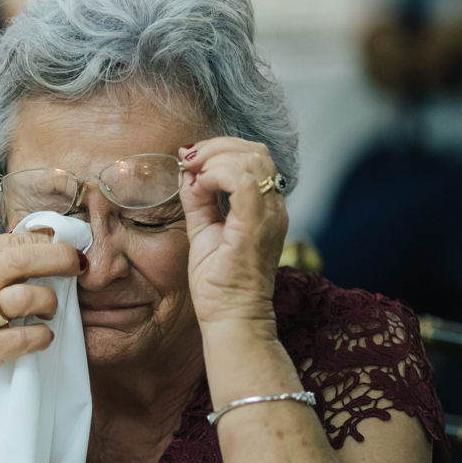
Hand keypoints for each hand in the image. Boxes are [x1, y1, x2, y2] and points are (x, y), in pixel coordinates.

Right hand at [0, 229, 84, 401]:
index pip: (12, 241)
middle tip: (76, 266)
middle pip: (23, 258)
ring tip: (49, 310)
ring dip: (49, 301)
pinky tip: (42, 337)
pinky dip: (41, 336)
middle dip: (58, 258)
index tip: (63, 248)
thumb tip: (19, 249)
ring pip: (26, 296)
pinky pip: (25, 338)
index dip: (45, 241)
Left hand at [177, 137, 287, 328]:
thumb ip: (199, 202)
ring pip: (252, 159)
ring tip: (192, 171)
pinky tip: (200, 185)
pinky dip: (217, 174)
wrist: (231, 316)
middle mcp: (274, 207)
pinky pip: (243, 181)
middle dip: (216, 146)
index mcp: (265, 207)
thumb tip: (188, 175)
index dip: (220, 149)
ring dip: (215, 157)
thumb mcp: (203, 231)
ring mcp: (269, 215)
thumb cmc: (220, 283)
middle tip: (187, 158)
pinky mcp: (256, 224)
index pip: (253, 158)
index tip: (188, 159)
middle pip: (255, 151)